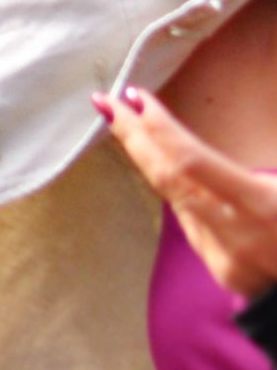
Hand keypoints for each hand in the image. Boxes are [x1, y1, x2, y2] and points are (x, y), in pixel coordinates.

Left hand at [95, 85, 276, 300]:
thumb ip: (255, 168)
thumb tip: (195, 146)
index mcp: (261, 205)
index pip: (190, 161)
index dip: (158, 128)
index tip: (136, 98)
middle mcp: (236, 232)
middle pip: (166, 179)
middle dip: (133, 137)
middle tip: (108, 103)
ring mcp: (225, 256)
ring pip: (178, 201)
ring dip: (155, 163)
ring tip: (134, 126)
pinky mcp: (223, 271)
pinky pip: (197, 224)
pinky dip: (189, 198)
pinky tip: (183, 176)